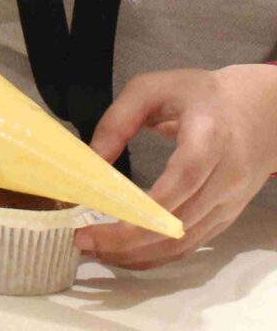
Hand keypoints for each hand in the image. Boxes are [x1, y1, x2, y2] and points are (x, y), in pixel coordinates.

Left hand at [75, 65, 276, 268]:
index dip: (153, 203)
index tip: (112, 218)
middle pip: (181, 219)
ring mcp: (229, 202)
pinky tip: (126, 253)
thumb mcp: (153, 88)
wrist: (261, 112)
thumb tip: (92, 159)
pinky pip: (192, 245)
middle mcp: (225, 175)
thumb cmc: (200, 96)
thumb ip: (118, 119)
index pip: (186, 176)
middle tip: (84, 240)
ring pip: (185, 241)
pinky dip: (158, 255)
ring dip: (140, 253)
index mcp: (209, 136)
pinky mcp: (226, 216)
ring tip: (96, 249)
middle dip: (130, 238)